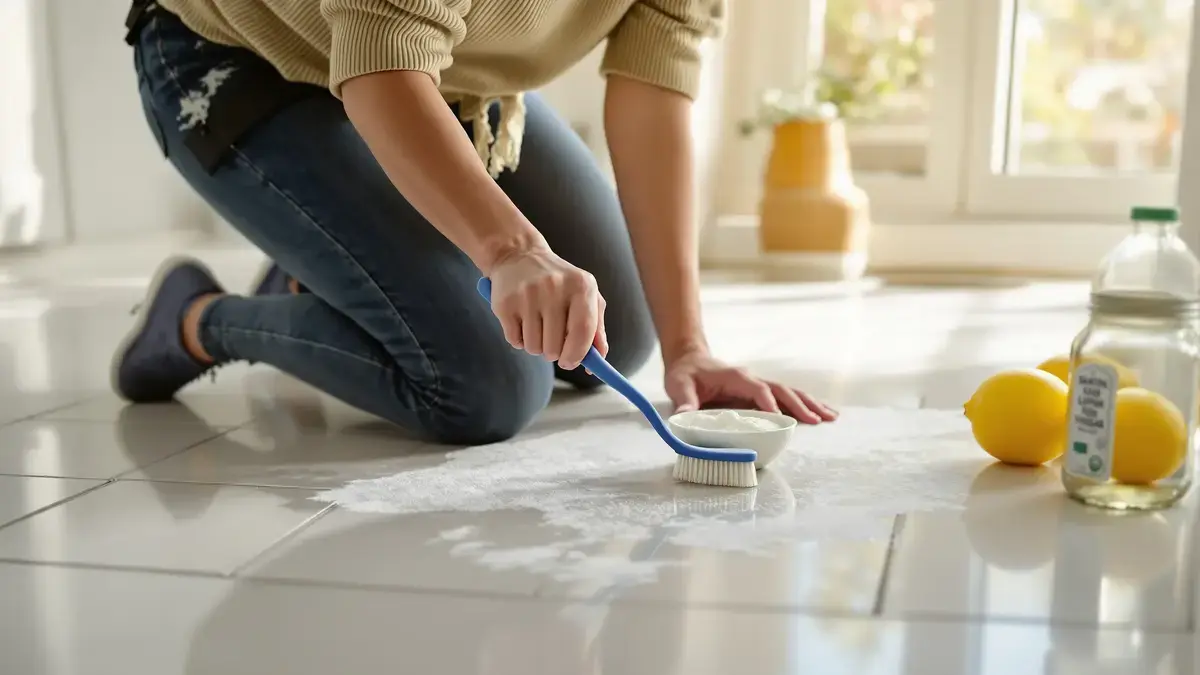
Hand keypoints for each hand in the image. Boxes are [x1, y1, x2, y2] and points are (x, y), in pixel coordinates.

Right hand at [488, 245, 607, 369]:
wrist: (519, 256)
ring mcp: (527, 294)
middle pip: (555, 347)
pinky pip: (515, 341)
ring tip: (537, 324)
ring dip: (536, 345)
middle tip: (552, 338)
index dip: (578, 354)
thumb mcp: (584, 295)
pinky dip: (519, 338)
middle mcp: (554, 287)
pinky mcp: (505, 303)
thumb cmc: (558, 283)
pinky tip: (522, 320)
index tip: (571, 362)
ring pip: (534, 347)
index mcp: (581, 285)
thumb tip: (598, 358)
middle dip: (555, 352)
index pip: (583, 331)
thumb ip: (596, 327)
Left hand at [664, 349, 837, 423]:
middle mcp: (751, 379)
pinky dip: (803, 405)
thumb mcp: (679, 386)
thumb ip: (684, 402)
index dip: (769, 404)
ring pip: (789, 393)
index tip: (780, 419)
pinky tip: (819, 414)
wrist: (689, 359)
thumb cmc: (685, 374)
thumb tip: (684, 417)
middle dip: (800, 405)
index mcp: (735, 377)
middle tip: (819, 421)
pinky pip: (785, 398)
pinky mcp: (759, 392)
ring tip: (831, 416)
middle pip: (782, 390)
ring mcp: (757, 384)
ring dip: (809, 404)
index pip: (758, 390)